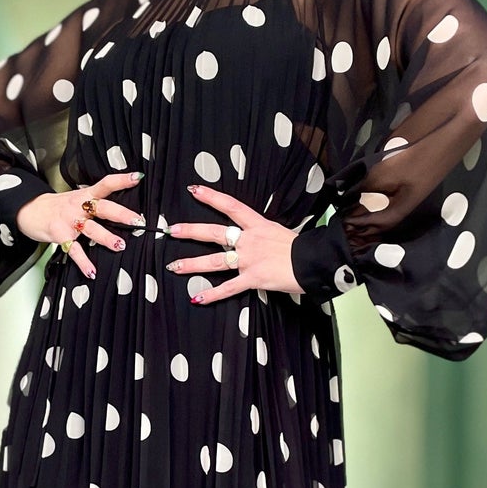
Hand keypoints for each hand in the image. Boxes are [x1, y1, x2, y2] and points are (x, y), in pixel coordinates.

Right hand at [15, 170, 145, 279]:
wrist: (30, 210)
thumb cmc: (59, 207)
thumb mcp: (78, 198)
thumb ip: (96, 201)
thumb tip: (122, 210)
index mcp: (85, 195)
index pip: (105, 184)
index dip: (121, 180)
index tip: (137, 178)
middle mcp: (79, 206)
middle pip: (102, 207)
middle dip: (120, 214)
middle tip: (136, 220)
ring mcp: (70, 221)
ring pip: (91, 229)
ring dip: (106, 237)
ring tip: (120, 245)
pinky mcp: (61, 235)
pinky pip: (74, 250)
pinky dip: (83, 262)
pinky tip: (91, 271)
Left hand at [165, 183, 304, 302]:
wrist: (314, 262)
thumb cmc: (303, 249)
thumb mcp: (281, 234)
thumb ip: (265, 235)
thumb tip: (260, 238)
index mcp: (258, 226)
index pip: (231, 207)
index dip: (212, 197)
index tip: (195, 190)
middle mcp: (249, 240)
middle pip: (215, 233)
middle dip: (191, 231)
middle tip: (172, 230)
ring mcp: (249, 260)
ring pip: (214, 261)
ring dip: (192, 264)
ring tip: (174, 266)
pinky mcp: (253, 278)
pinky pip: (228, 288)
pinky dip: (212, 295)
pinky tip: (197, 298)